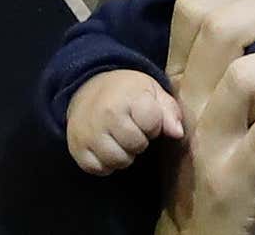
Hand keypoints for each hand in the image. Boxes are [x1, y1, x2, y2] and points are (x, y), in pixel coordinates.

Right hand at [65, 70, 183, 174]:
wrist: (87, 86)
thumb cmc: (127, 91)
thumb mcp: (152, 91)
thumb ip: (169, 110)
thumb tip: (178, 133)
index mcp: (129, 97)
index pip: (152, 124)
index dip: (154, 125)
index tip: (146, 117)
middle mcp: (106, 114)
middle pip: (136, 145)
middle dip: (140, 141)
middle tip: (133, 130)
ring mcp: (89, 132)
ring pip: (118, 160)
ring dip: (124, 155)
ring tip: (121, 140)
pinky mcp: (76, 147)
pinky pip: (97, 169)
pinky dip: (105, 163)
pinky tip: (107, 148)